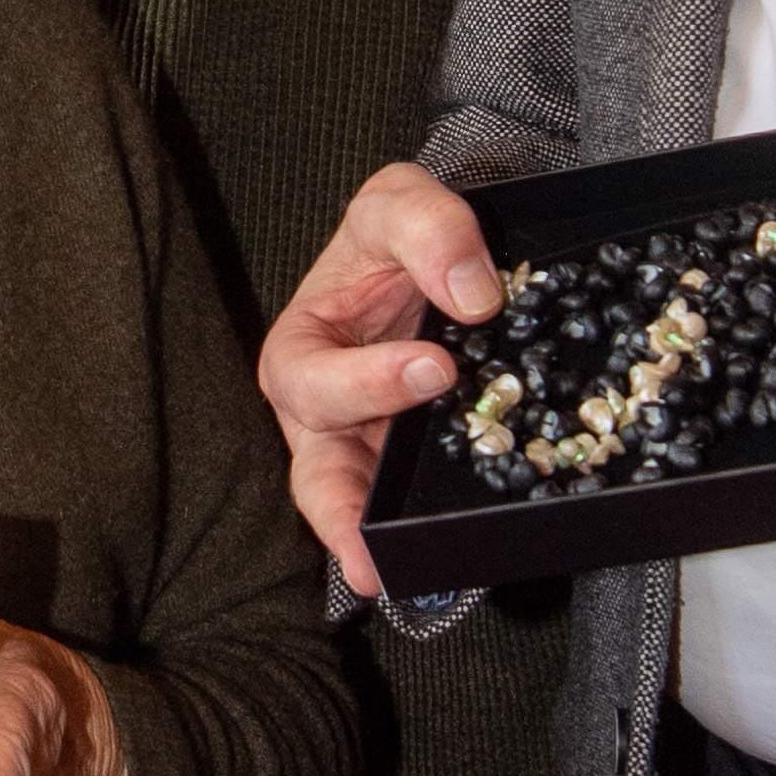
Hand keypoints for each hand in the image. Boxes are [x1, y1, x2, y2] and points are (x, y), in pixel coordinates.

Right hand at [254, 165, 503, 595]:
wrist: (442, 259)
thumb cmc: (397, 234)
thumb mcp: (398, 201)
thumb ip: (429, 228)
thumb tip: (474, 297)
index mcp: (302, 351)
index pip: (313, 379)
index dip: (367, 381)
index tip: (437, 368)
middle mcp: (327, 415)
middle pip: (317, 474)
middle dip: (339, 508)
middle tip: (372, 539)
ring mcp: (370, 449)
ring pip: (355, 508)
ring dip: (372, 541)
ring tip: (390, 575)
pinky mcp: (414, 469)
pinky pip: (413, 506)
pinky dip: (429, 529)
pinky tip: (451, 558)